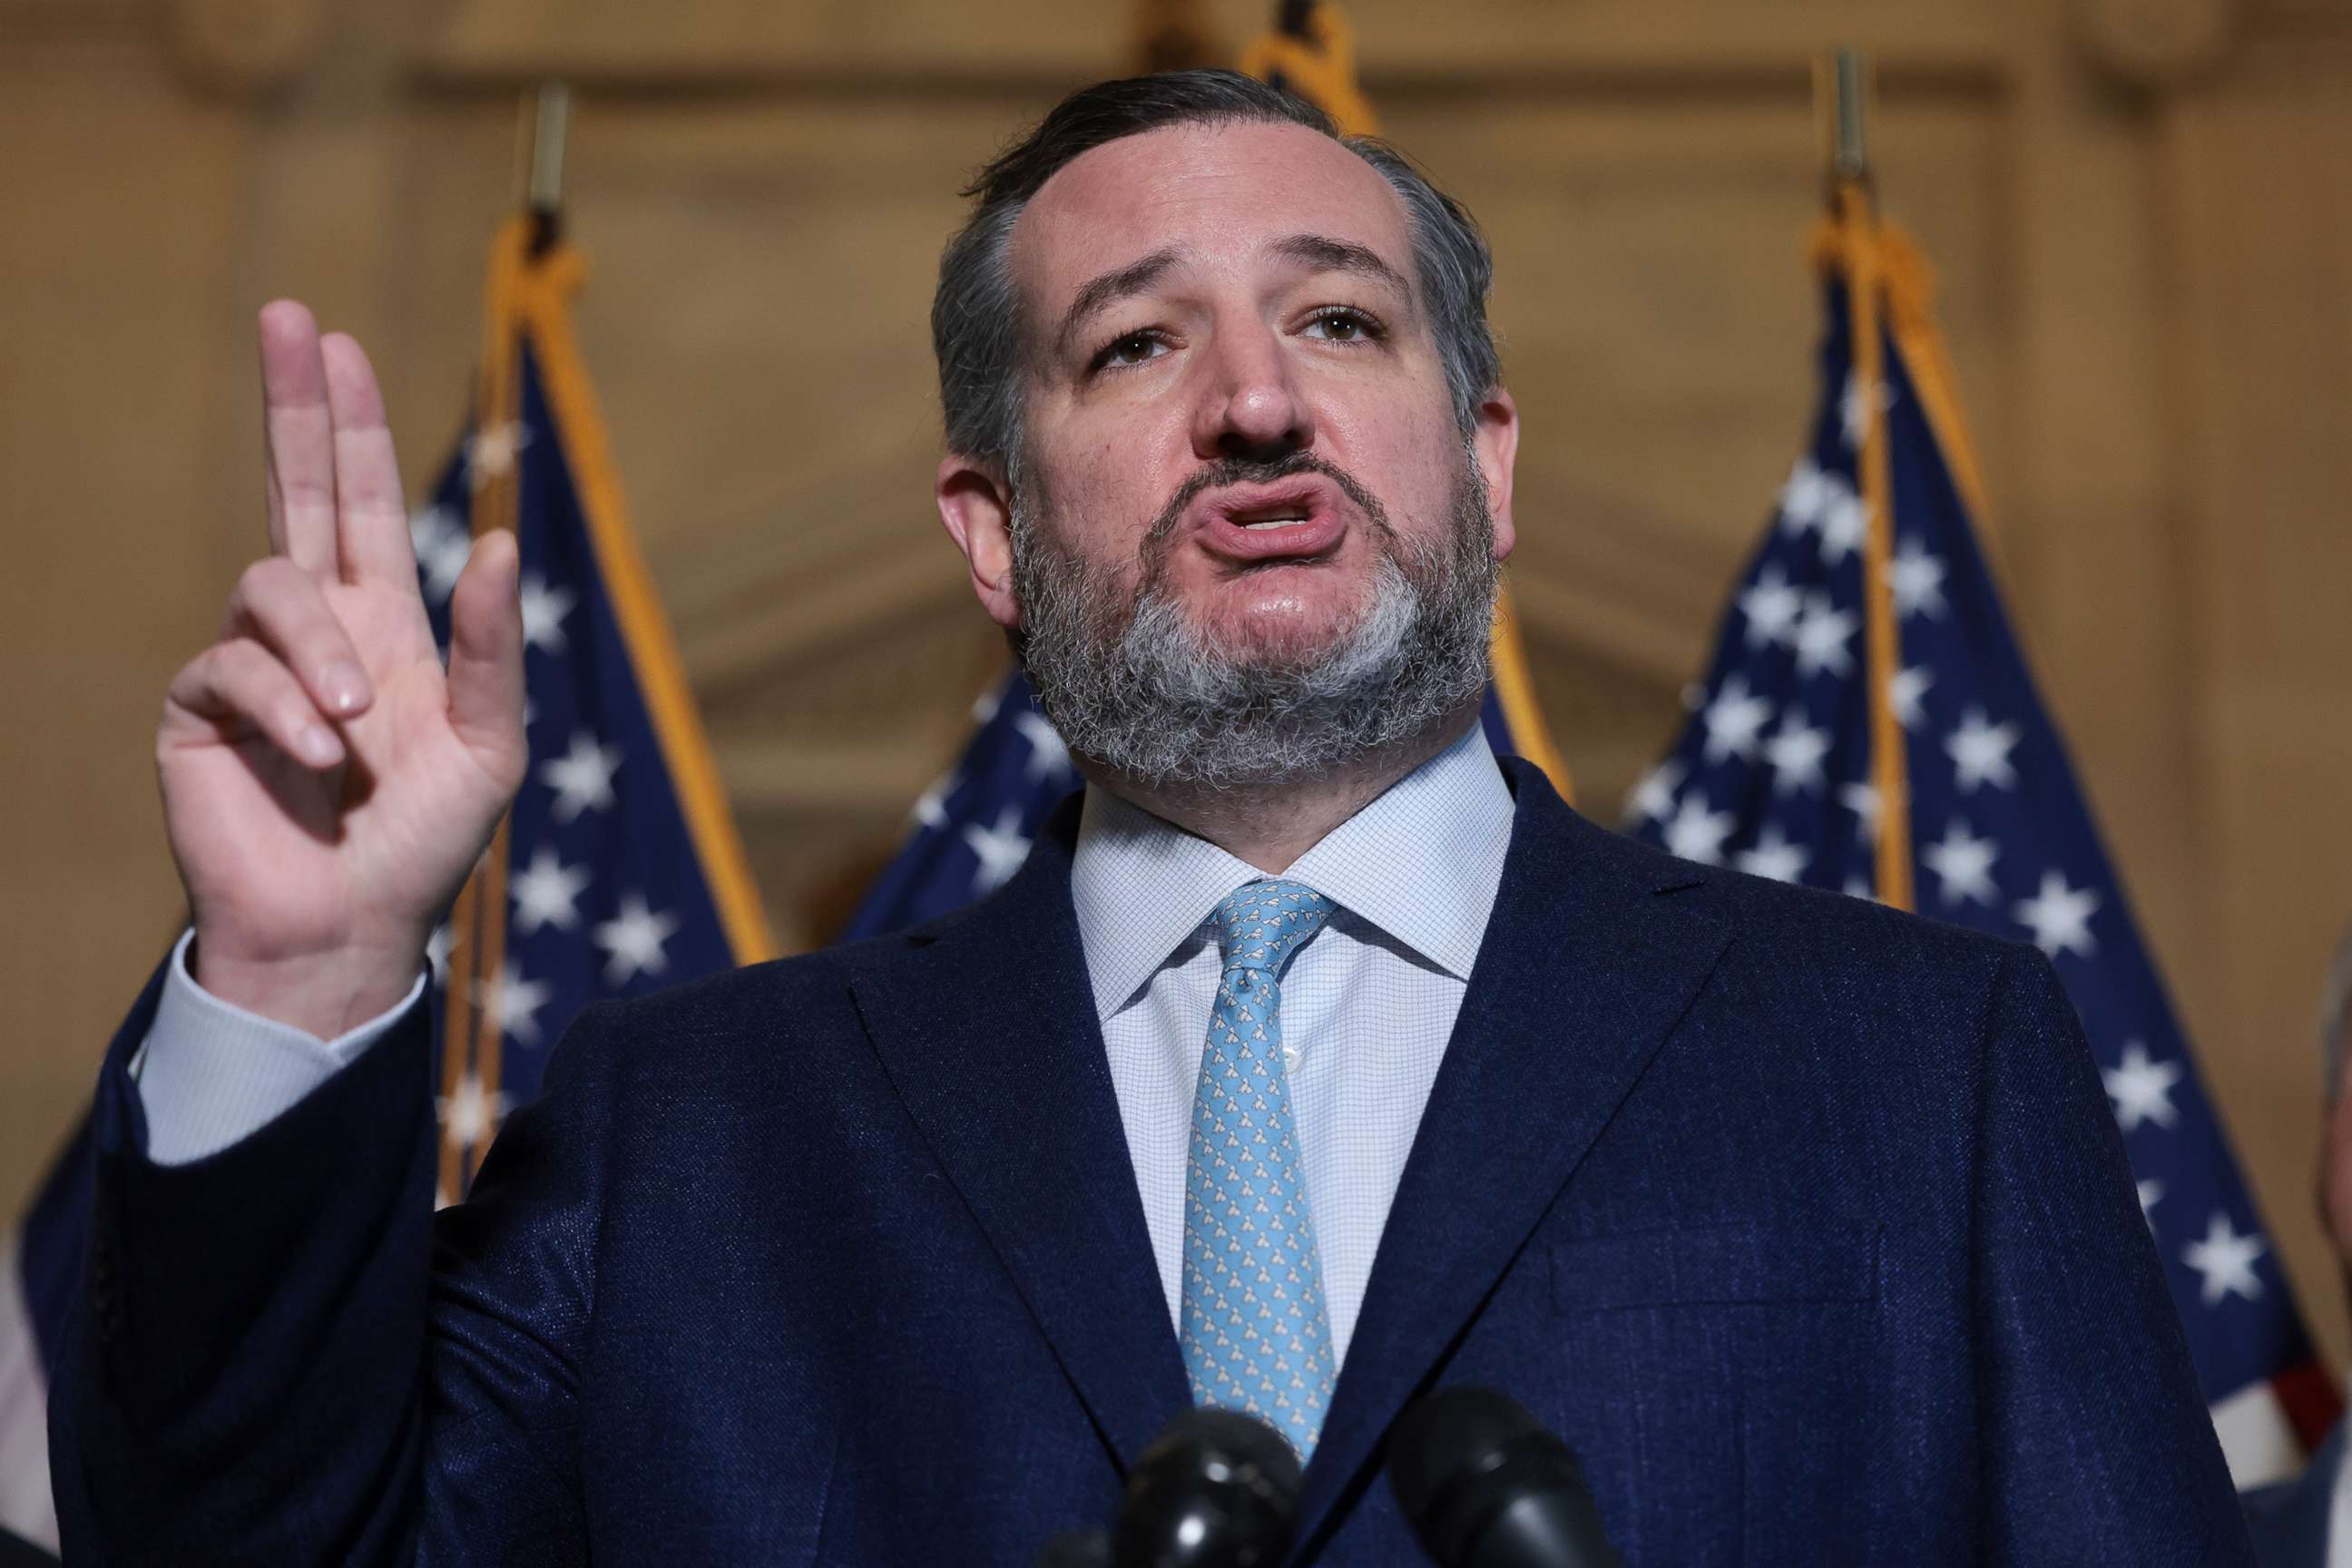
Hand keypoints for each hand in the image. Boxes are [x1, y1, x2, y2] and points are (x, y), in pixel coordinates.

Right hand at [156, 301, 525, 1037]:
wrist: (353, 930)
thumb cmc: (425, 843)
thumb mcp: (488, 745)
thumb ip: (494, 649)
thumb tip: (501, 543)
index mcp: (383, 623)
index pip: (362, 501)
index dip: (349, 424)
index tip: (333, 342)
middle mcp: (314, 629)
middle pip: (296, 489)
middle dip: (296, 405)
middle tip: (290, 317)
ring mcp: (251, 665)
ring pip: (269, 587)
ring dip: (316, 655)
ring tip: (354, 734)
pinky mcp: (199, 713)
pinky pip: (230, 671)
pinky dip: (285, 714)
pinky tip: (320, 766)